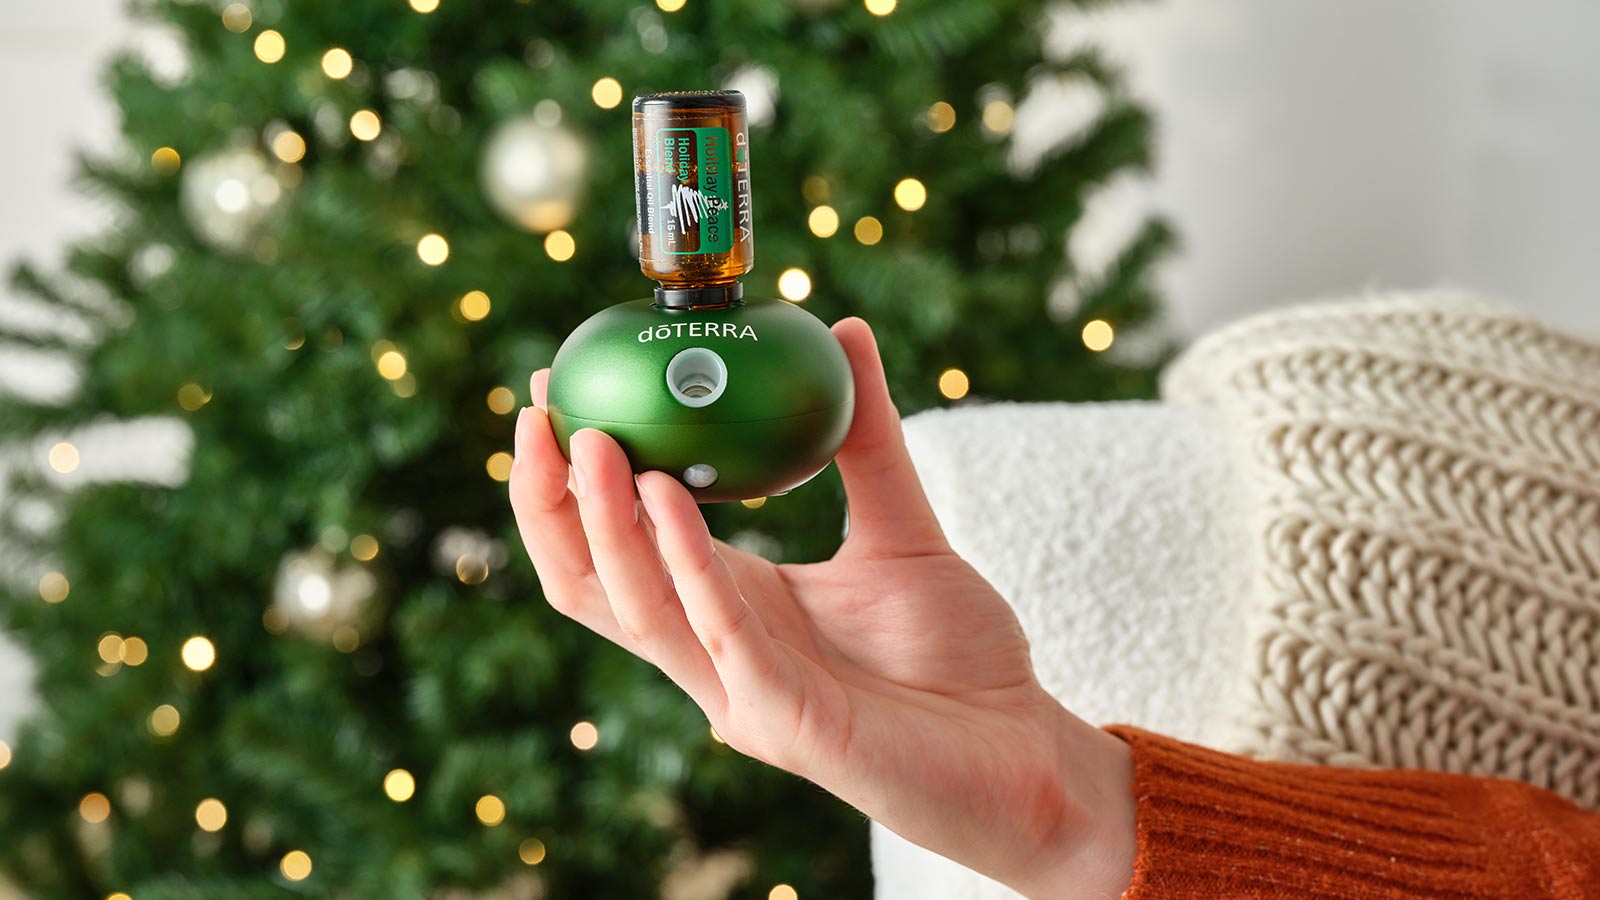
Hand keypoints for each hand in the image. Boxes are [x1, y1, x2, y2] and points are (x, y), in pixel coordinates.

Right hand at [509, 318, 1134, 898]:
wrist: (1022, 750)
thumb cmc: (960, 655)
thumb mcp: (902, 526)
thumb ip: (866, 437)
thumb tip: (841, 330)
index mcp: (729, 604)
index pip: (618, 545)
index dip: (571, 478)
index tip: (560, 384)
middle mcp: (714, 650)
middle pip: (591, 582)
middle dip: (550, 501)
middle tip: (542, 408)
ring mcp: (738, 689)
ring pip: (635, 606)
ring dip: (602, 523)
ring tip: (590, 437)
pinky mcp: (779, 718)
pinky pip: (715, 630)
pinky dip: (685, 559)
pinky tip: (666, 494)